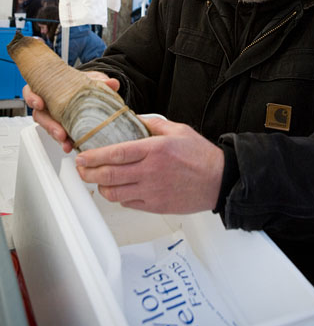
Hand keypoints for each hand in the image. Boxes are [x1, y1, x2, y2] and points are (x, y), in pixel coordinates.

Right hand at [23, 71, 119, 152]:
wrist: (88, 91)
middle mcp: (47, 104)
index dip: (32, 98)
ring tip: (67, 143)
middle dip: (50, 126)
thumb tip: (112, 84)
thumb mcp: (90, 78)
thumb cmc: (81, 83)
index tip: (39, 103)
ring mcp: (53, 117)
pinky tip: (72, 145)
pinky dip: (66, 141)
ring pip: (49, 129)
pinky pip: (59, 136)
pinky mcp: (61, 127)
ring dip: (57, 137)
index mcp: (47, 88)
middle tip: (60, 133)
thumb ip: (100, 81)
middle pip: (41, 116)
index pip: (32, 92)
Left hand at [75, 117, 224, 213]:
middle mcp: (151, 172)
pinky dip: (119, 197)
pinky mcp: (155, 206)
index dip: (94, 156)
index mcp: (155, 150)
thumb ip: (153, 123)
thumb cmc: (201, 155)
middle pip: (109, 175)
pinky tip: (120, 189)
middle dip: (89, 173)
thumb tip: (134, 119)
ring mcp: (152, 191)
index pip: (117, 153)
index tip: (82, 156)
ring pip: (115, 193)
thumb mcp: (178, 130)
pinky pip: (128, 204)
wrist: (218, 180)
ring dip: (102, 187)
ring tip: (98, 179)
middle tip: (81, 169)